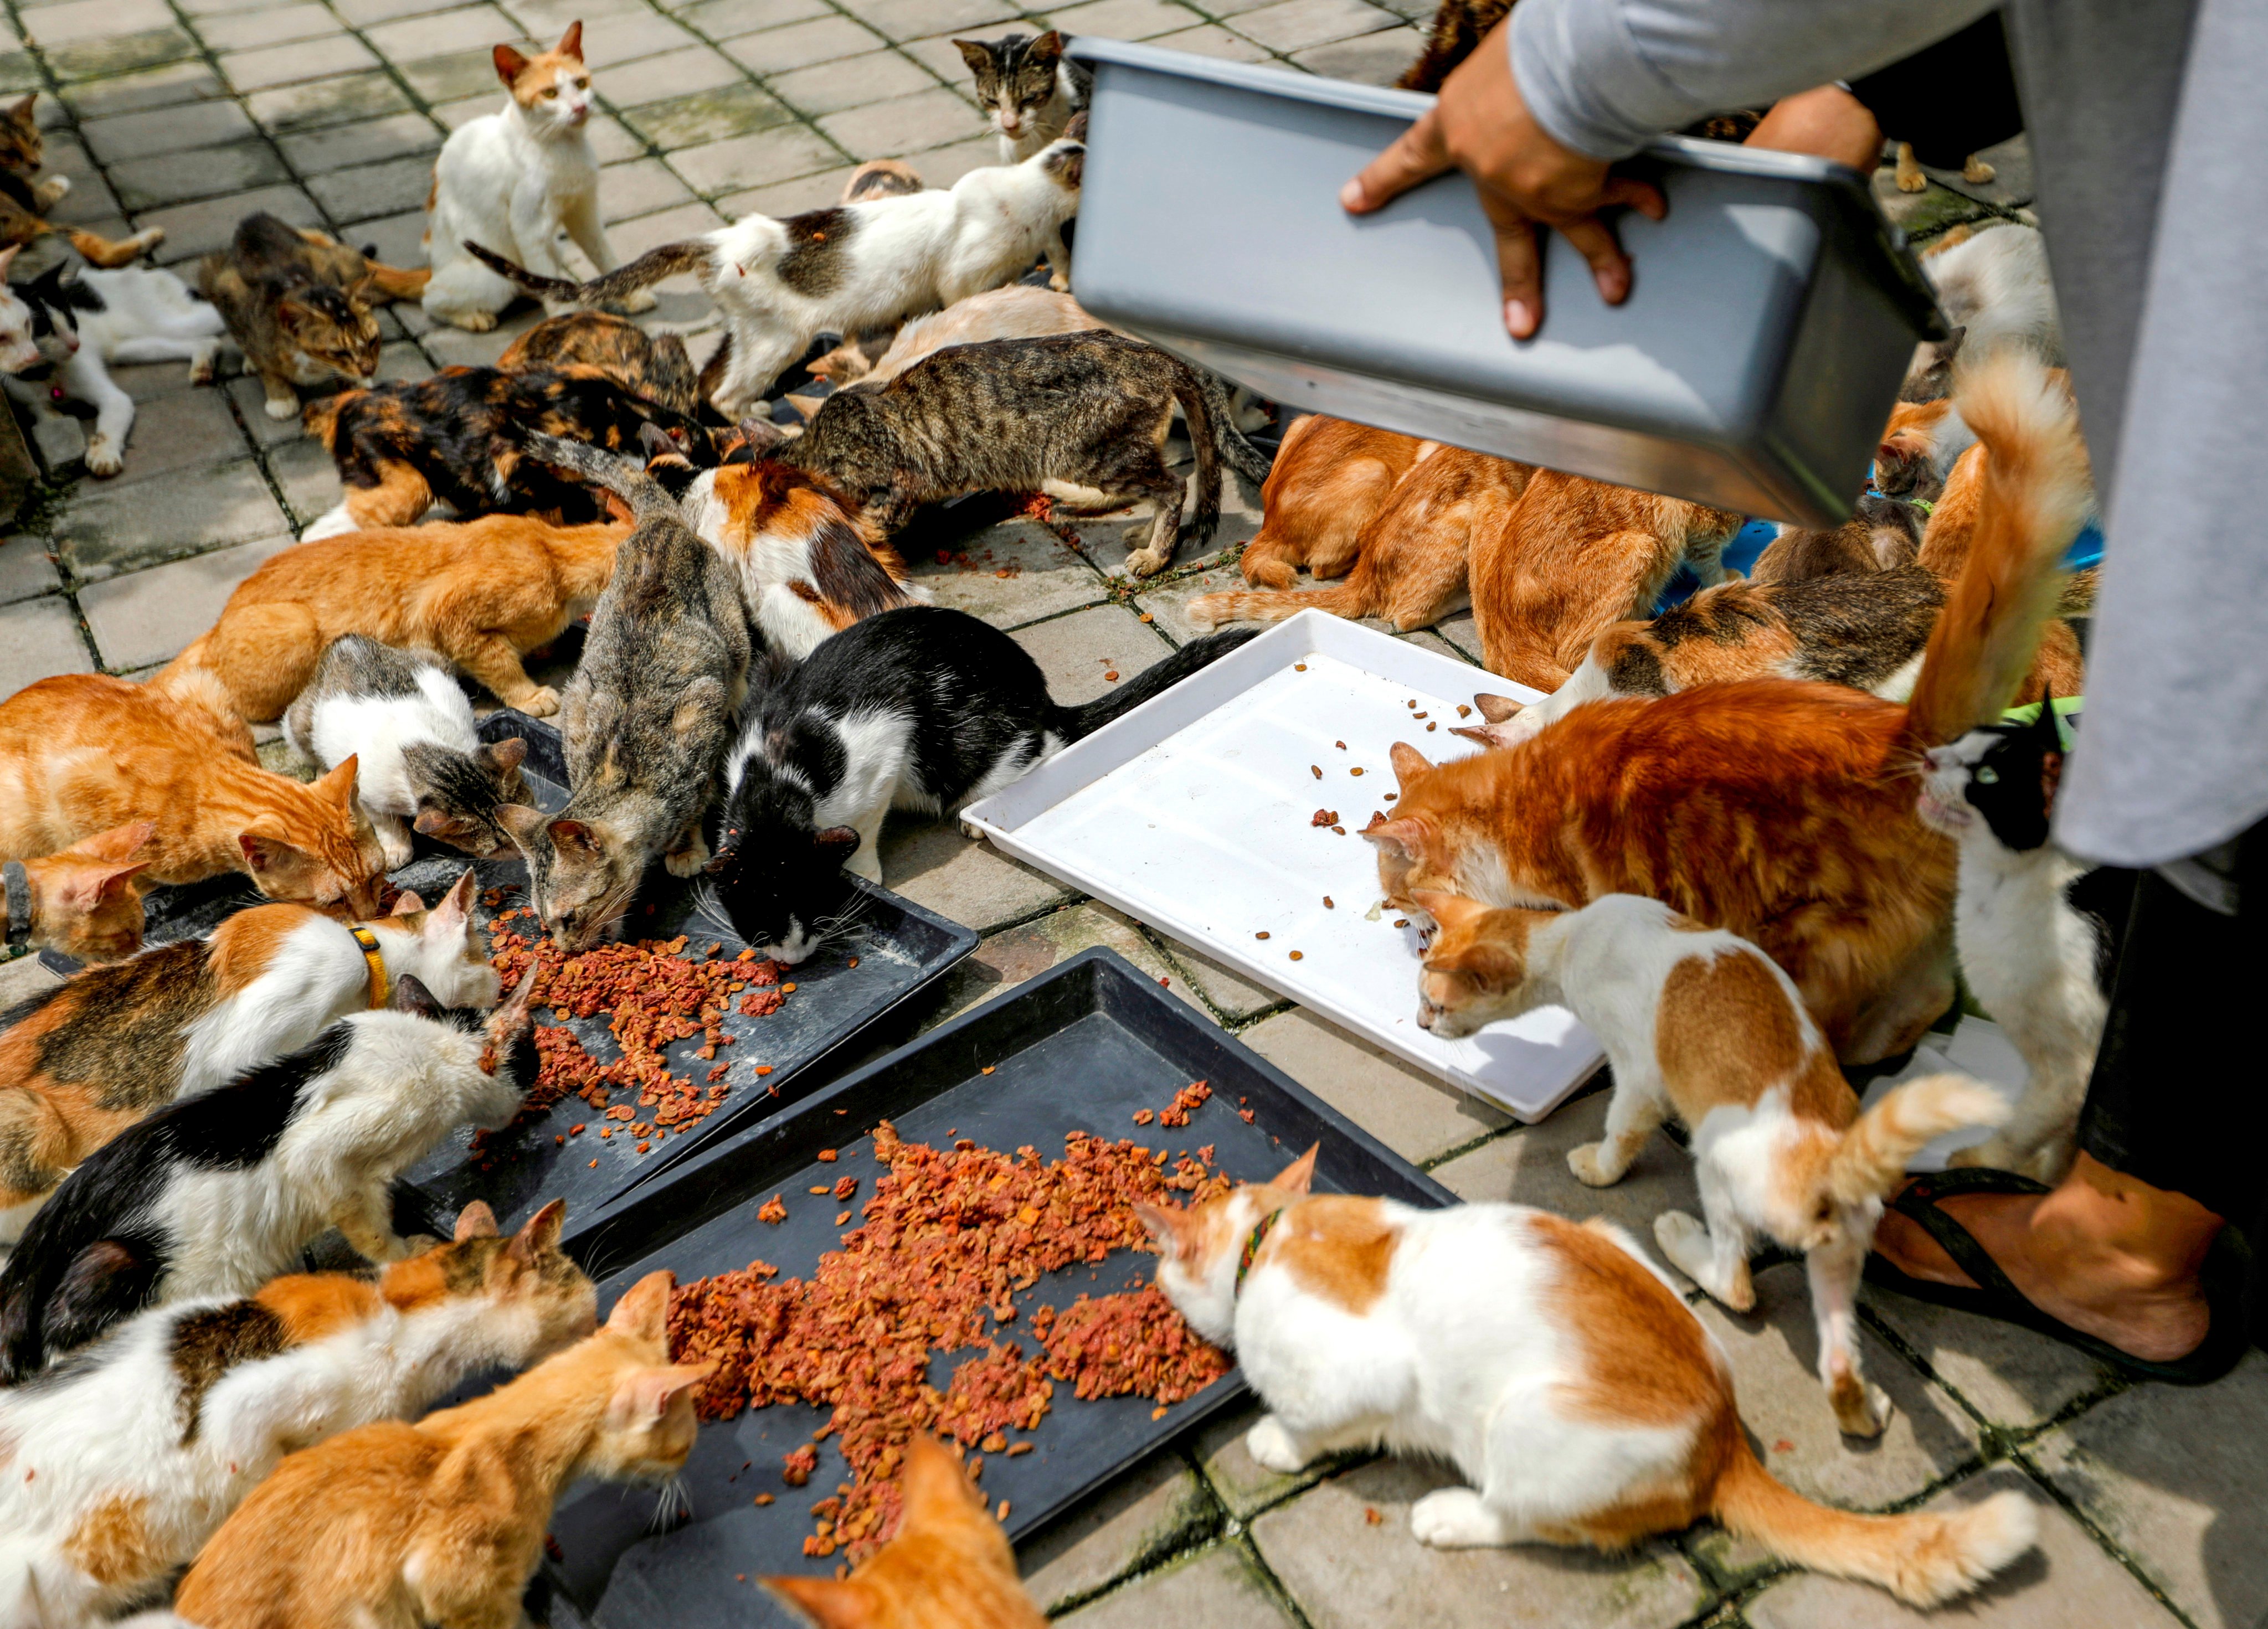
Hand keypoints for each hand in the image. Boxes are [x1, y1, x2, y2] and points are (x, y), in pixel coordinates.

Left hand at [1342, 19, 1663, 337]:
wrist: (1567, 67)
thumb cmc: (1535, 45)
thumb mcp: (1502, 56)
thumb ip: (1508, 79)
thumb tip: (1531, 74)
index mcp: (1458, 124)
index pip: (1411, 155)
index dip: (1381, 179)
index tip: (1353, 200)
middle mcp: (1491, 170)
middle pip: (1506, 231)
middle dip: (1516, 280)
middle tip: (1519, 325)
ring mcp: (1536, 191)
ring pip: (1573, 235)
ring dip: (1601, 263)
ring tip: (1615, 291)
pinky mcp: (1579, 193)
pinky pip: (1614, 200)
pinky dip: (1639, 200)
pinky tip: (1654, 211)